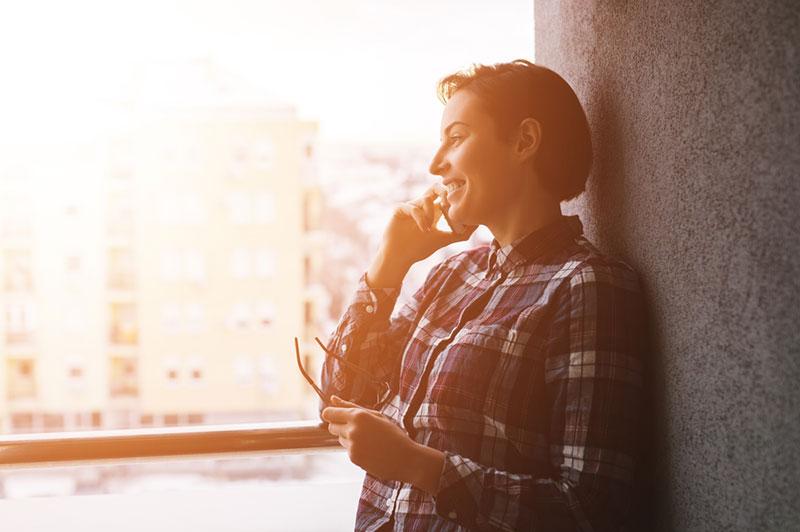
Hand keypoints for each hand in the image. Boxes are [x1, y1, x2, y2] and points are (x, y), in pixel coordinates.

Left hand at [321, 396, 444, 492]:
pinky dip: (355, 449)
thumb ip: (351, 406)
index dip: (331, 414)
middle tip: (357, 428)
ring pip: (339, 439)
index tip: (335, 416)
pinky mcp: (353, 458)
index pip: (329, 413)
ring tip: (368, 440)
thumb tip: (333, 398)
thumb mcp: (376, 415)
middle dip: (339, 426)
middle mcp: (352, 430)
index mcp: (359, 415)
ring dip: (348, 438)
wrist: (405, 458)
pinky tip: (370, 450)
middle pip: (331, 427)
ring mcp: (352, 445)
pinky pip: (347, 450)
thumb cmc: (393, 434)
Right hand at [367, 183, 476, 286]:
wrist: (399, 257)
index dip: (453, 198)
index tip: (458, 211)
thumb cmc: (419, 248)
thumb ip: (461, 233)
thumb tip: (478, 225)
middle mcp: (421, 205)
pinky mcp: (399, 210)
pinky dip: (420, 218)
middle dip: (445, 193)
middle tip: (450, 205)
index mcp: (433, 210)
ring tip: (430, 229)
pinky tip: (424, 230)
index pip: (445, 194)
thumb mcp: (444, 239)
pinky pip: (412, 207)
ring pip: (425, 198)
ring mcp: (410, 206)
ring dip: (431, 213)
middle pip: (435, 187)